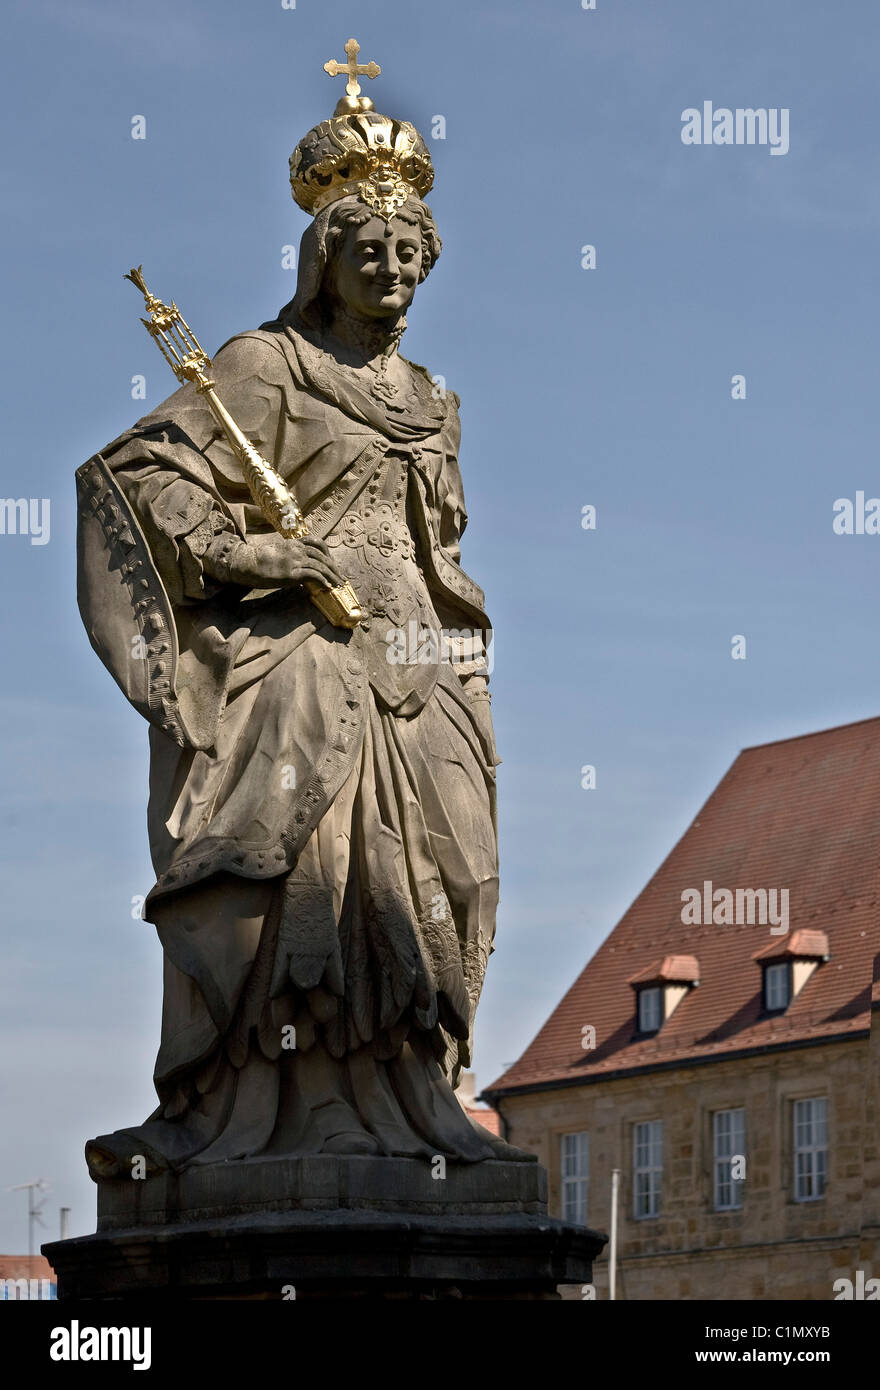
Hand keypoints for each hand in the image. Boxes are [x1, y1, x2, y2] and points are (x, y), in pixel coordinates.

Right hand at [204, 533, 345, 591]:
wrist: (246, 563)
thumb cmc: (258, 560)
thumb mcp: (277, 552)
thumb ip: (289, 555)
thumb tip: (297, 565)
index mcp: (293, 543)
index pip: (317, 543)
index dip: (327, 553)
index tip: (332, 563)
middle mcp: (297, 549)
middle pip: (322, 556)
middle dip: (334, 567)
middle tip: (341, 577)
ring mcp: (295, 560)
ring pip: (321, 565)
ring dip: (332, 576)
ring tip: (338, 584)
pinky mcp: (292, 573)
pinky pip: (313, 575)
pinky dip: (323, 581)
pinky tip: (327, 587)